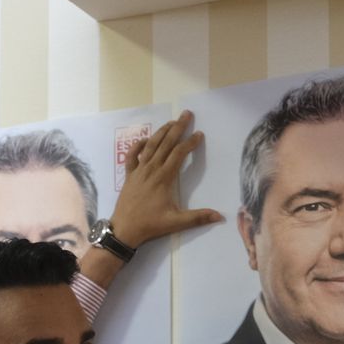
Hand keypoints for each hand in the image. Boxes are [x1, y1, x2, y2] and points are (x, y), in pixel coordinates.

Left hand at [81, 111, 222, 287]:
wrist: (123, 230)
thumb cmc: (150, 225)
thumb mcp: (176, 222)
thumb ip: (198, 217)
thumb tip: (220, 216)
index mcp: (164, 178)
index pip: (179, 154)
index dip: (190, 143)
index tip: (200, 134)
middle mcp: (151, 169)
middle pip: (166, 143)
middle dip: (177, 128)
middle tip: (186, 114)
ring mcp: (138, 171)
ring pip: (150, 146)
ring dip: (161, 132)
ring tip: (171, 122)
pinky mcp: (129, 176)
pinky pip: (132, 156)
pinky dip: (138, 145)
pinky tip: (145, 139)